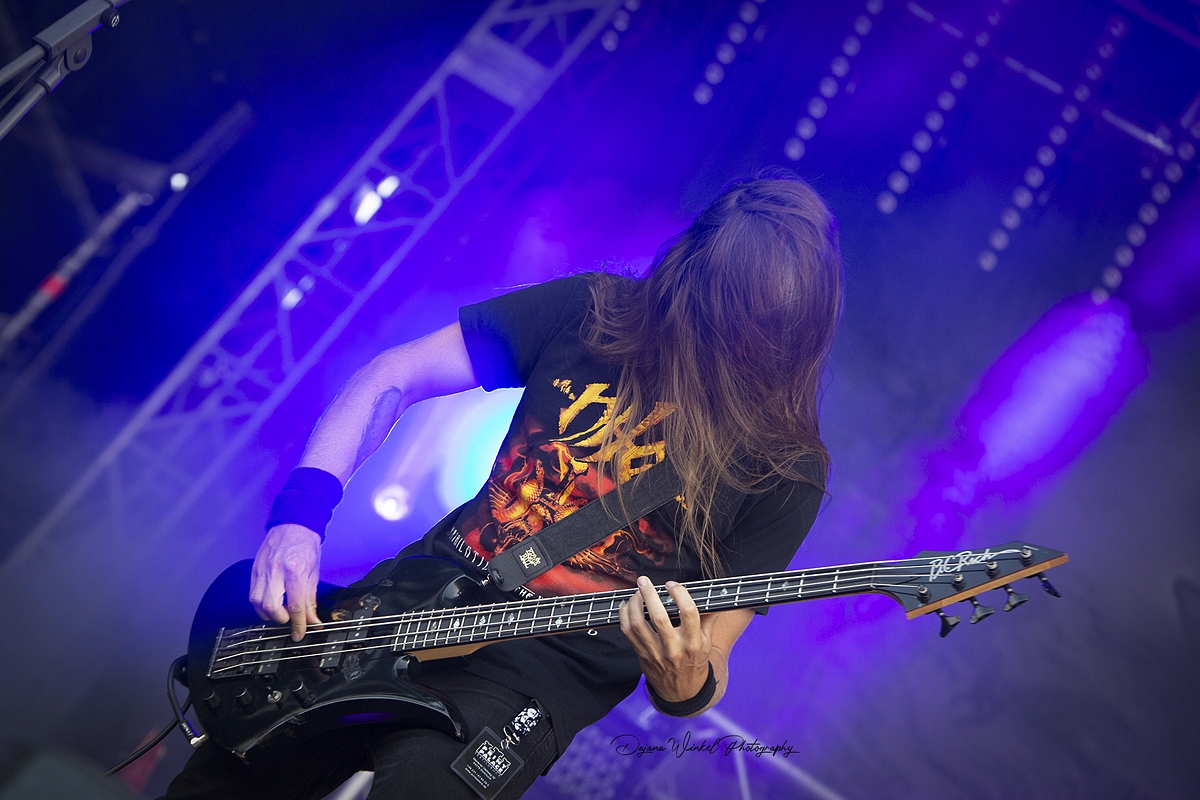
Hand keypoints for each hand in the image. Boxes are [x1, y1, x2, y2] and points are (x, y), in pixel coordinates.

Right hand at [249, 524, 321, 640]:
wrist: (293, 525)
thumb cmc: (305, 545)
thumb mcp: (313, 573)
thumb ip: (310, 599)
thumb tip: (312, 620)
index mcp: (294, 570)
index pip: (295, 605)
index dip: (299, 624)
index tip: (300, 634)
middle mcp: (275, 571)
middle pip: (271, 606)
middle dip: (281, 619)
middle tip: (291, 618)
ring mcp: (262, 570)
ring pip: (257, 602)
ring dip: (269, 613)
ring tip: (281, 611)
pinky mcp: (254, 570)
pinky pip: (252, 594)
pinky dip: (260, 604)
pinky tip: (270, 603)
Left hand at [619, 576, 717, 703]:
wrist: (682, 692)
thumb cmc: (695, 662)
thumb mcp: (707, 643)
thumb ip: (709, 619)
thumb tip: (712, 597)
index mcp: (693, 643)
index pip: (689, 613)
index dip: (679, 594)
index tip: (672, 585)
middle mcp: (674, 648)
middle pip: (659, 617)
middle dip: (650, 595)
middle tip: (645, 581)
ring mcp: (656, 653)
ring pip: (639, 624)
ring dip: (634, 604)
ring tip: (636, 592)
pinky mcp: (642, 655)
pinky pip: (628, 632)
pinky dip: (625, 616)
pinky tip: (628, 605)